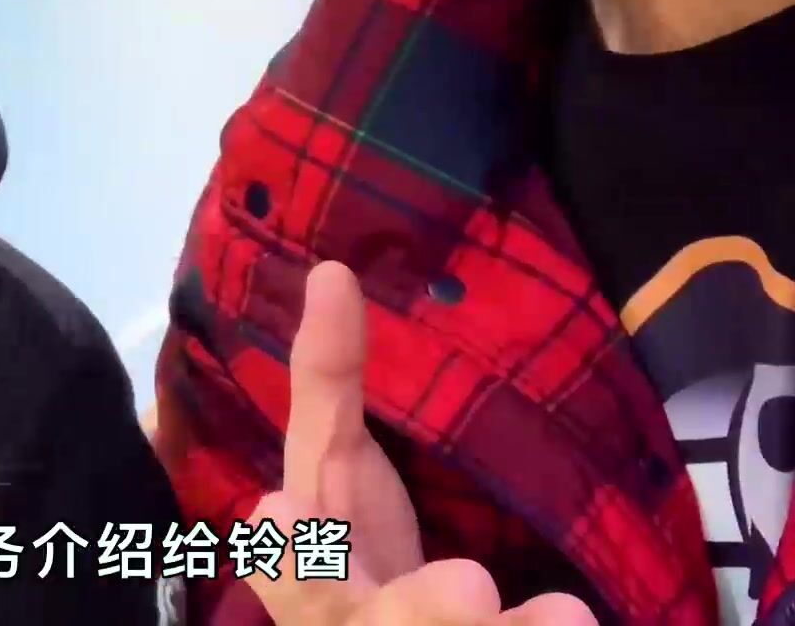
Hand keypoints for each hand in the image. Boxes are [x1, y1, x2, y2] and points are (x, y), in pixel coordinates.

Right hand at [244, 261, 596, 624]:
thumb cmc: (357, 553)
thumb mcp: (334, 465)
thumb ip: (328, 381)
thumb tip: (331, 270)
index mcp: (309, 568)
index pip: (290, 566)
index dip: (287, 557)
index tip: (285, 512)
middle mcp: (346, 622)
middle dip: (412, 611)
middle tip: (469, 587)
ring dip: (481, 625)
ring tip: (564, 618)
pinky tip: (575, 619)